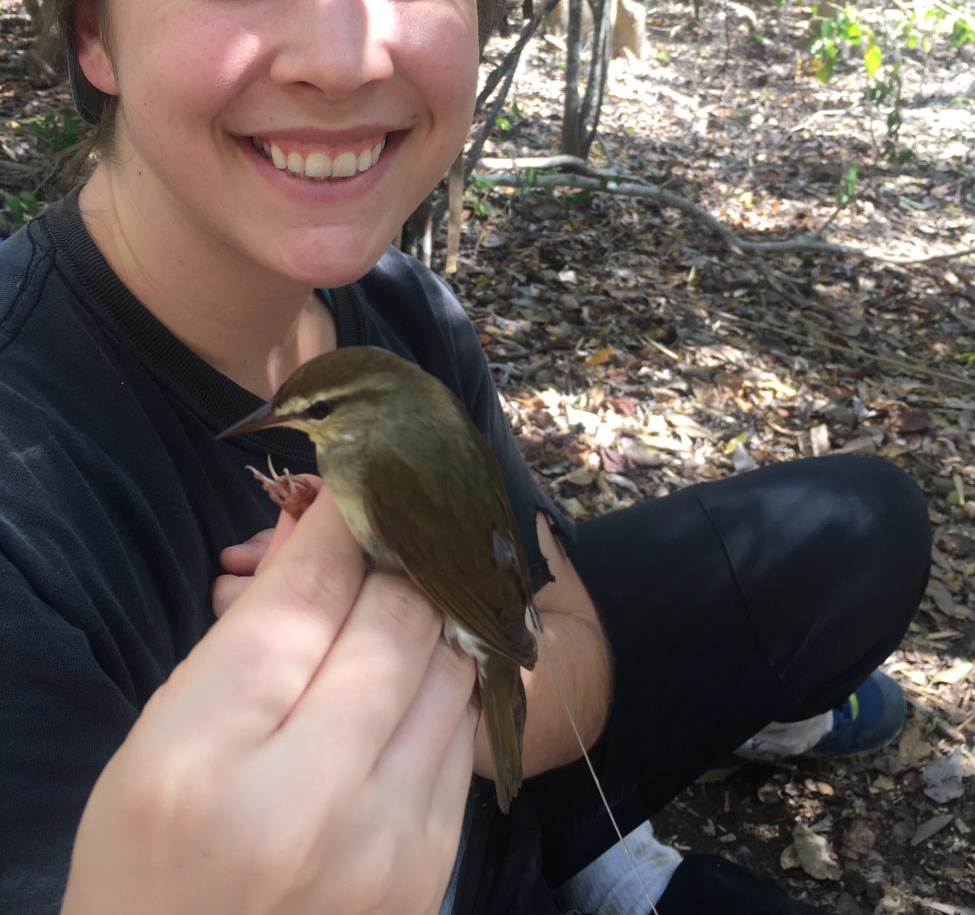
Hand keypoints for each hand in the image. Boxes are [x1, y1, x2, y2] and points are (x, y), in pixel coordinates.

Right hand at [61, 487, 477, 914]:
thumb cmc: (150, 860)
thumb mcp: (161, 735)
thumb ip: (245, 629)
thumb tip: (320, 524)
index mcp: (209, 759)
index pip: (310, 593)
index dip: (341, 521)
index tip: (356, 485)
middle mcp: (310, 803)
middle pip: (399, 618)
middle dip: (391, 560)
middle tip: (380, 539)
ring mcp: (388, 845)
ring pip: (452, 664)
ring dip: (427, 617)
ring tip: (395, 604)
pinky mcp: (436, 870)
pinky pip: (463, 731)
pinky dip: (440, 686)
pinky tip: (407, 682)